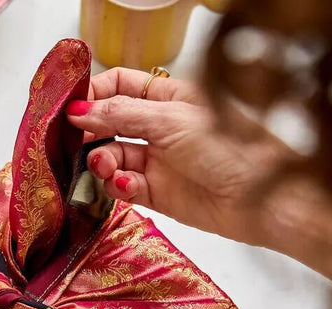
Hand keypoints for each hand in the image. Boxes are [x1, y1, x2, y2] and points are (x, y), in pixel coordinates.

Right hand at [66, 67, 287, 245]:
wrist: (260, 200)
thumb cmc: (230, 148)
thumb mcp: (171, 121)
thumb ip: (121, 115)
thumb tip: (78, 111)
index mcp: (169, 97)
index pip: (121, 86)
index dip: (95, 94)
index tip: (71, 109)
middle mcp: (160, 128)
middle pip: (110, 124)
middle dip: (92, 133)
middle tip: (76, 142)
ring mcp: (157, 162)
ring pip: (113, 158)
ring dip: (103, 162)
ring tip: (106, 167)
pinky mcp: (156, 194)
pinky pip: (123, 187)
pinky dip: (118, 186)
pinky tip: (125, 185)